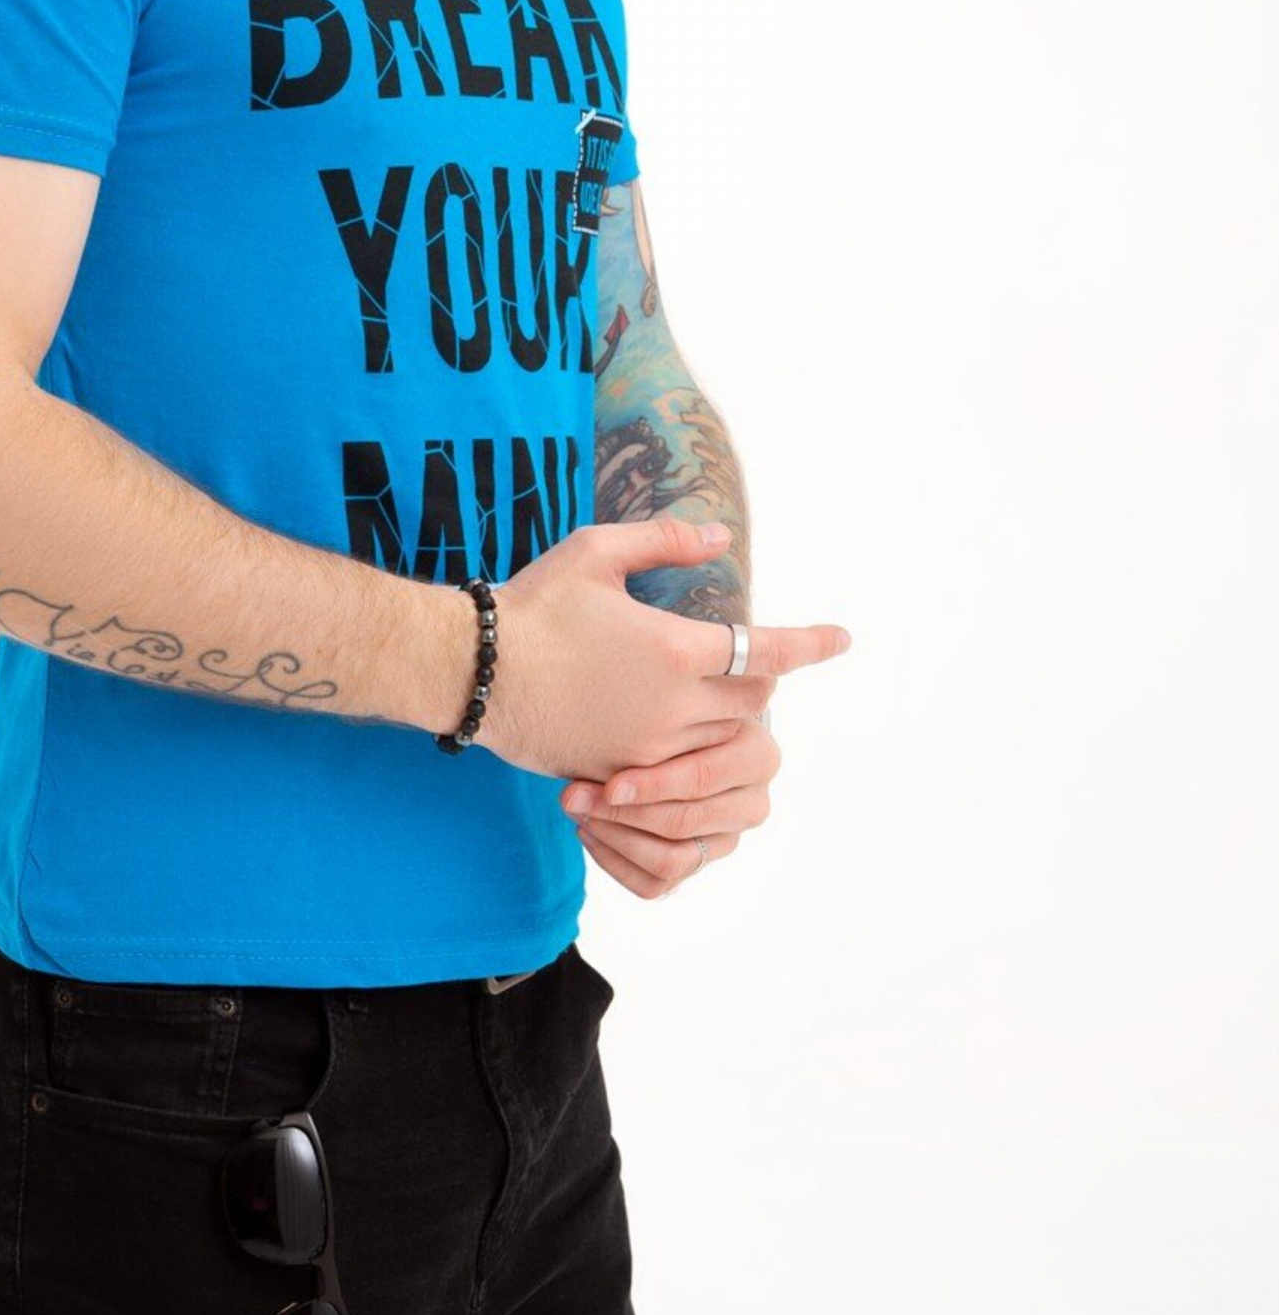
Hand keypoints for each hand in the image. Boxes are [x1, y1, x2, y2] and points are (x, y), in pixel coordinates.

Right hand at [475, 517, 848, 788]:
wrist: (472, 672)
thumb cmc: (533, 604)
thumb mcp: (596, 553)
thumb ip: (665, 542)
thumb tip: (721, 539)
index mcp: (676, 648)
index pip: (767, 650)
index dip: (811, 644)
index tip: (843, 641)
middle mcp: (674, 705)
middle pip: (753, 703)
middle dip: (758, 681)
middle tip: (744, 662)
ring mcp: (648, 748)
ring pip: (721, 744)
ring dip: (725, 720)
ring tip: (707, 698)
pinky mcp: (619, 775)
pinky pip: (679, 775)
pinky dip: (688, 752)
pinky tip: (669, 731)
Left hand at [558, 710, 782, 899]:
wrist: (685, 728)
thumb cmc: (677, 705)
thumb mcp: (680, 697)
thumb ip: (664, 709)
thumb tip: (618, 732)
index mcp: (758, 756)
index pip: (702, 780)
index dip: (653, 786)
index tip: (607, 784)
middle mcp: (752, 803)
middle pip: (683, 822)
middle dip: (621, 813)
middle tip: (572, 796)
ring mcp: (728, 839)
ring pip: (670, 860)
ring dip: (614, 838)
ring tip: (577, 811)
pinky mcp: (700, 864)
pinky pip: (655, 884)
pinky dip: (614, 861)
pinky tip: (588, 831)